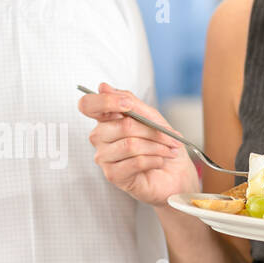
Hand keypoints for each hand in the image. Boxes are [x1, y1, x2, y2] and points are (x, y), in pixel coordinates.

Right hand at [78, 82, 199, 205]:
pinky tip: (160, 161)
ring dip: (156, 147)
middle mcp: (100, 137)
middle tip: (169, 137)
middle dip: (152, 130)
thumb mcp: (152, 118)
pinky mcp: (112, 175)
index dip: (106, 101)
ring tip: (168, 150)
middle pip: (121, 125)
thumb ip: (130, 102)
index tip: (128, 105)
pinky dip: (154, 160)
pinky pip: (135, 162)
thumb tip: (103, 87)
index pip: (89, 105)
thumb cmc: (162, 146)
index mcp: (106, 119)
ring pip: (130, 144)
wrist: (175, 175)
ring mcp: (104, 157)